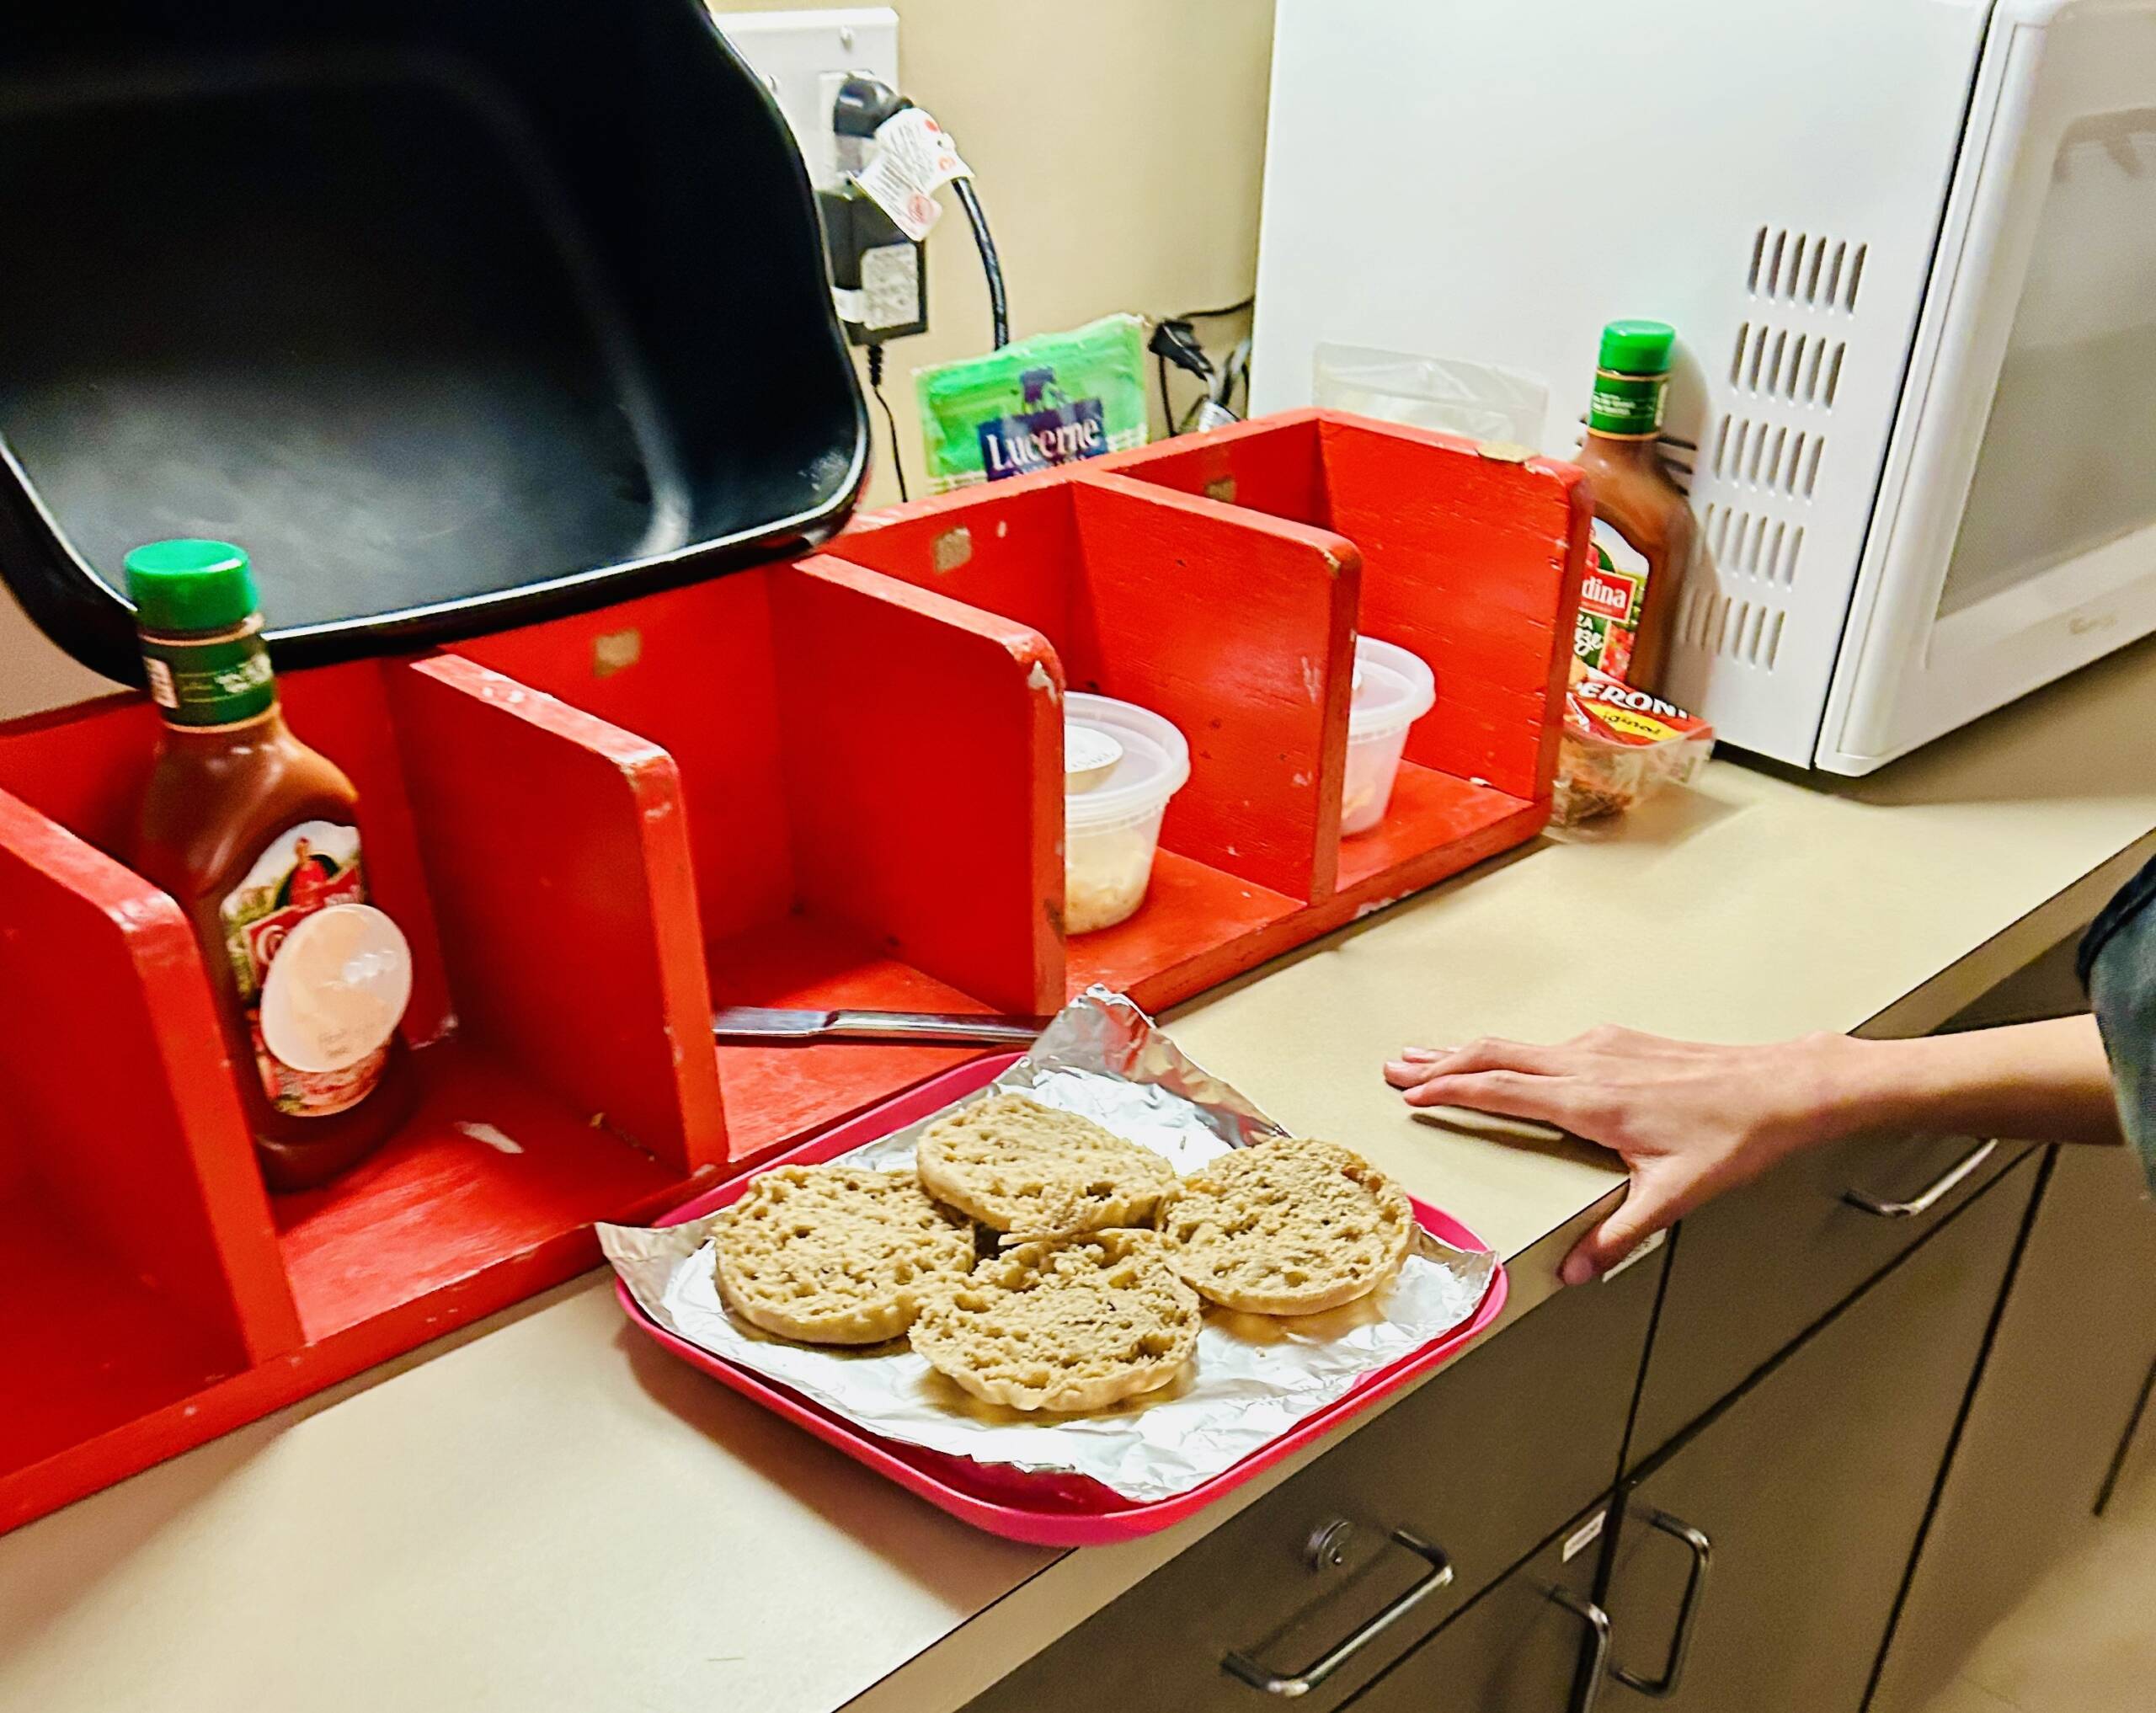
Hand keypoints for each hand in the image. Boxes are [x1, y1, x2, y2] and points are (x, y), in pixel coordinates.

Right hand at [1384, 1027, 1853, 1284]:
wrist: (1785, 1087)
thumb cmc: (1735, 1134)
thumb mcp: (1673, 1196)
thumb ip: (1618, 1236)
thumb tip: (1575, 1272)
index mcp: (1590, 1100)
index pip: (1499, 1089)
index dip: (1448, 1090)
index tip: (1411, 1093)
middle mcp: (1590, 1063)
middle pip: (1495, 1053)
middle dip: (1440, 1060)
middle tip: (1396, 1066)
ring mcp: (1605, 1047)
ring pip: (1519, 1044)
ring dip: (1471, 1051)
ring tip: (1436, 1057)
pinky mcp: (1623, 1043)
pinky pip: (1548, 1043)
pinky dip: (1511, 1051)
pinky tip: (1513, 1060)